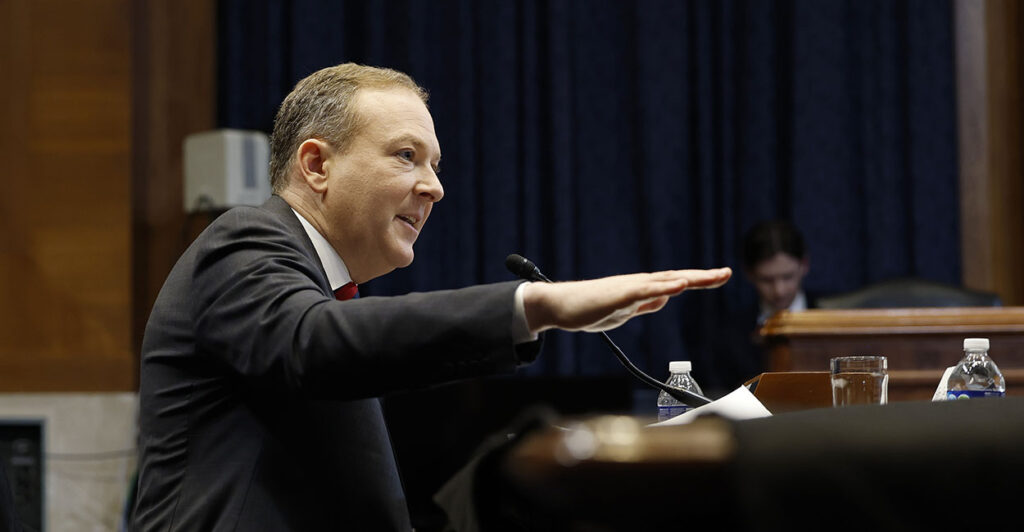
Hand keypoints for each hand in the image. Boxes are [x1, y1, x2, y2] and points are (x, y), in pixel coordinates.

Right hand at [521, 267, 731, 333]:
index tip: (721, 276)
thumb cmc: (588, 308)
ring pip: (665, 281)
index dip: (700, 279)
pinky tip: (680, 285)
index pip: (677, 283)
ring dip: (690, 278)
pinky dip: (664, 287)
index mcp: (643, 289)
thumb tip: (666, 297)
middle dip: (703, 276)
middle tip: (727, 272)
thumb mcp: (625, 310)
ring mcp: (630, 288)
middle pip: (677, 278)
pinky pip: (645, 291)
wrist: (560, 306)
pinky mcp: (619, 295)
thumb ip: (645, 304)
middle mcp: (640, 284)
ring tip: (713, 276)